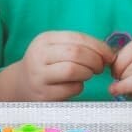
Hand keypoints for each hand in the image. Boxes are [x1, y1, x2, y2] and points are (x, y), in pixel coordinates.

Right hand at [0, 30, 114, 101]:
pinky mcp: (44, 94)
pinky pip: (71, 88)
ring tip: (89, 74)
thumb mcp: (56, 48)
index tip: (109, 55)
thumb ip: (78, 46)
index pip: (77, 38)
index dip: (98, 46)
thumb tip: (109, 53)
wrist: (21, 84)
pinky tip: (75, 85)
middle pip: (76, 53)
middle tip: (100, 67)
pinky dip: (80, 86)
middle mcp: (39, 55)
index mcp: (44, 39)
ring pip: (73, 70)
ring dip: (88, 73)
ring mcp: (39, 75)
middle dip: (95, 60)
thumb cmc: (47, 64)